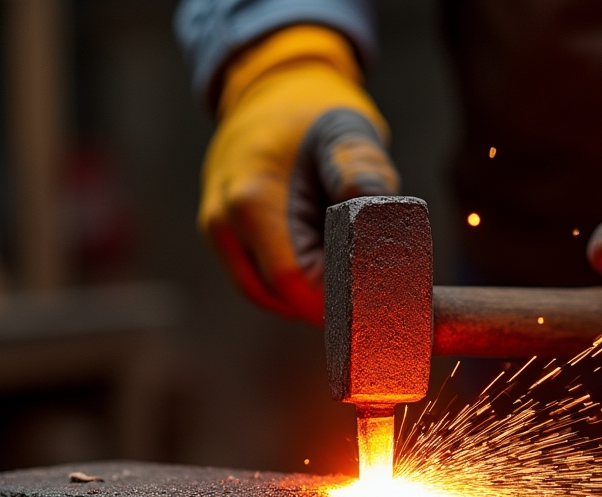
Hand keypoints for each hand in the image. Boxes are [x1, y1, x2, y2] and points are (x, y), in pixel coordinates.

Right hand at [199, 25, 398, 323]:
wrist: (269, 89)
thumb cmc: (312, 111)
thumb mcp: (345, 131)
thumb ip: (361, 171)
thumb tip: (380, 213)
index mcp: (250, 201)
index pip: (295, 282)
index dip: (339, 298)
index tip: (382, 292)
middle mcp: (224, 224)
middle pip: (282, 298)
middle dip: (331, 301)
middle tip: (381, 290)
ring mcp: (219, 233)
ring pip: (271, 296)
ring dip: (314, 294)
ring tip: (359, 274)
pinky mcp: (225, 238)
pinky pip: (263, 281)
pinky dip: (298, 281)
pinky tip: (334, 265)